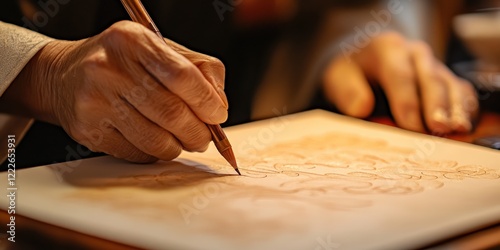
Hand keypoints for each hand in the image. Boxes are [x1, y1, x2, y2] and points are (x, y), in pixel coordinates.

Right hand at [5, 21, 227, 162]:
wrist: (63, 76)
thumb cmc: (123, 63)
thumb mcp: (160, 49)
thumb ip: (200, 70)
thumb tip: (219, 106)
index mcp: (133, 41)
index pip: (182, 76)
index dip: (207, 101)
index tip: (217, 115)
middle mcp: (109, 68)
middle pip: (171, 113)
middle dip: (198, 133)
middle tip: (204, 137)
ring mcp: (95, 101)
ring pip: (155, 140)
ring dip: (178, 147)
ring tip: (182, 141)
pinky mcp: (88, 130)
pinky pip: (136, 153)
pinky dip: (155, 153)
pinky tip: (154, 141)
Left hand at [322, 31, 477, 133]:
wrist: (363, 61)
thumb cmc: (351, 74)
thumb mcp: (338, 77)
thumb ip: (346, 91)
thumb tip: (360, 108)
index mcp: (386, 48)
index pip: (399, 74)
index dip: (407, 101)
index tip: (411, 126)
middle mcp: (414, 53)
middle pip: (429, 78)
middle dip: (435, 105)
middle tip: (438, 129)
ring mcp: (433, 65)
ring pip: (449, 84)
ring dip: (455, 108)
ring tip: (456, 129)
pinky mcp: (445, 79)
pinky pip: (461, 91)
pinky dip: (465, 108)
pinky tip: (463, 127)